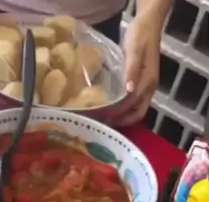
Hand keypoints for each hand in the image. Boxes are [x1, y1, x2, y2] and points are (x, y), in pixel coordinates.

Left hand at [113, 12, 160, 126]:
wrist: (148, 24)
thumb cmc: (140, 36)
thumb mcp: (134, 51)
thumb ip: (131, 71)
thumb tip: (129, 92)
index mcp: (148, 81)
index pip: (133, 105)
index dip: (119, 114)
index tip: (104, 119)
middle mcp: (150, 88)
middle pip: (138, 113)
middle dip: (123, 120)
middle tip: (104, 124)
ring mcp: (148, 86)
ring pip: (137, 109)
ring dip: (124, 116)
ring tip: (106, 119)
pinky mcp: (143, 83)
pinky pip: (136, 102)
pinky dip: (125, 109)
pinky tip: (113, 108)